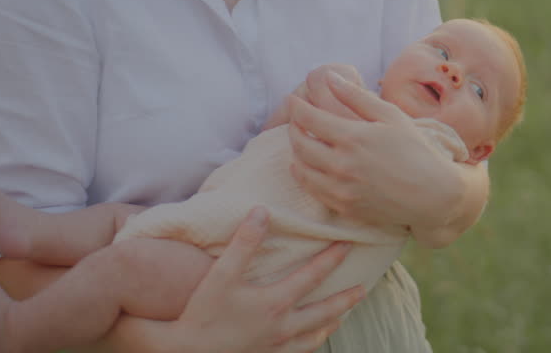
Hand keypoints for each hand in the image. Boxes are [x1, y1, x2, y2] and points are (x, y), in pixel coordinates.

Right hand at [174, 207, 362, 352]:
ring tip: (341, 319)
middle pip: (324, 311)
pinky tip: (308, 341)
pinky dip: (309, 346)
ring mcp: (276, 347)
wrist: (187, 351)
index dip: (332, 257)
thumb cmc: (203, 312)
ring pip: (313, 337)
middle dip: (345, 299)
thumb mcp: (222, 273)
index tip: (348, 244)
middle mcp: (282, 327)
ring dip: (330, 325)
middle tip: (363, 289)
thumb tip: (262, 211)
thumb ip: (244, 241)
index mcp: (276, 302)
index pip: (313, 275)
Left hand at [286, 71, 469, 232]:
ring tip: (301, 140)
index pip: (308, 119)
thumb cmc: (415, 150)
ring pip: (301, 169)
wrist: (432, 195)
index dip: (296, 106)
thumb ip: (356, 96)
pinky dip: (303, 175)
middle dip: (292, 128)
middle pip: (299, 144)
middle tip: (295, 119)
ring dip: (295, 152)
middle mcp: (342, 165)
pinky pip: (311, 189)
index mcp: (353, 137)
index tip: (292, 99)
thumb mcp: (390, 116)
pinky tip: (306, 166)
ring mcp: (341, 189)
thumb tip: (329, 78)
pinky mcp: (344, 207)